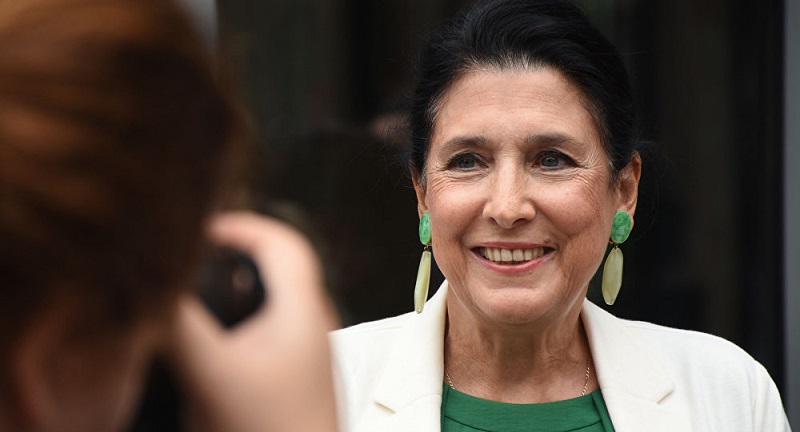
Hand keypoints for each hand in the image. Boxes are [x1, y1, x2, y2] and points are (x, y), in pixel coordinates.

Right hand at [168, 211, 338, 431]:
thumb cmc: (268, 431)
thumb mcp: (212, 373)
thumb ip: (178, 325)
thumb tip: (148, 285)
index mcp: (303, 311)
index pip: (283, 241)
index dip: (242, 225)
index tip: (199, 228)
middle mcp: (311, 325)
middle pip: (280, 265)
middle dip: (236, 251)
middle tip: (193, 254)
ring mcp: (306, 354)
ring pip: (275, 298)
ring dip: (240, 285)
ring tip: (196, 291)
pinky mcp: (295, 378)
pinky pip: (270, 328)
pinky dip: (242, 317)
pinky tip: (211, 339)